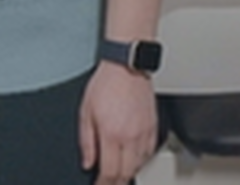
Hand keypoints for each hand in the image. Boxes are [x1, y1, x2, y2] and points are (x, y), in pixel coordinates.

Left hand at [78, 63, 158, 184]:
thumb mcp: (86, 111)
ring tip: (118, 175)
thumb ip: (86, 140)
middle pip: (127, 173)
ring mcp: (144, 133)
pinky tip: (133, 160)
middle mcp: (131, 137)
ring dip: (128, 173)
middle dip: (116, 183)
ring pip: (139, 165)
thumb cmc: (105, 83)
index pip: (110, 172)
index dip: (103, 184)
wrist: (126, 66)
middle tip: (108, 184)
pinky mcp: (154, 127)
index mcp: (112, 134)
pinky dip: (140, 161)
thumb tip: (88, 162)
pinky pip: (149, 153)